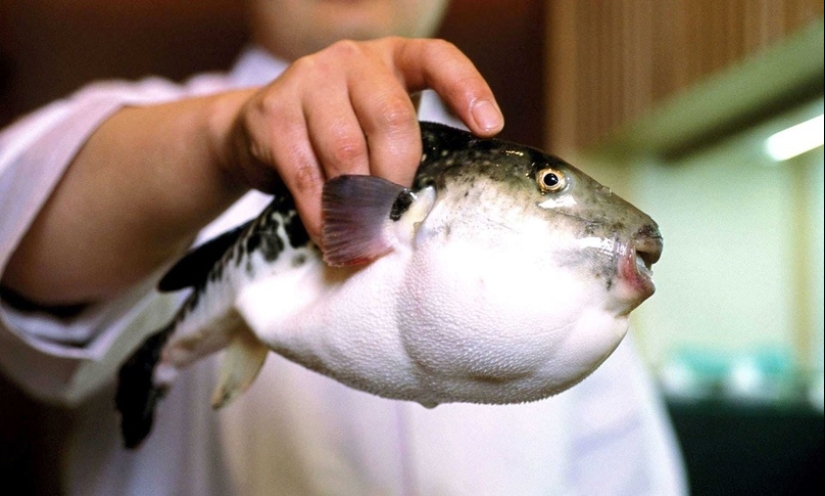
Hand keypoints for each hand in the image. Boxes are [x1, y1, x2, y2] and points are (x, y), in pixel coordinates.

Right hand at [222, 37, 502, 243]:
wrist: (258, 127)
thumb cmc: (337, 131)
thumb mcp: (375, 124)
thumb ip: (401, 146)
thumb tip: (424, 212)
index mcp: (392, 58)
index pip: (438, 59)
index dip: (468, 89)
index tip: (490, 129)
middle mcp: (352, 59)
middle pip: (390, 119)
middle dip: (398, 177)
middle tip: (396, 218)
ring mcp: (308, 79)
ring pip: (346, 151)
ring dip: (359, 205)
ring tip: (366, 239)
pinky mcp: (273, 112)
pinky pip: (306, 175)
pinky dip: (322, 215)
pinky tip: (331, 237)